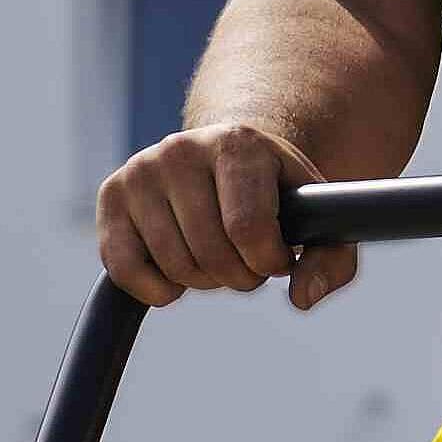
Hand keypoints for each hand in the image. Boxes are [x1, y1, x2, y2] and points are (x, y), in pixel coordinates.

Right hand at [95, 123, 360, 308]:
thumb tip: (302, 298)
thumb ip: (331, 260)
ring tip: (216, 258)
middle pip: (211, 253)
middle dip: (238, 276)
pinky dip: (156, 290)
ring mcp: (141, 171)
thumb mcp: (315, 217)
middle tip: (246, 262)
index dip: (268, 262)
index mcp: (237, 143)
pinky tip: (176, 274)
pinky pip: (124, 270)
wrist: (223, 158)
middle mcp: (181, 149)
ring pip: (173, 266)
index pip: (248, 228)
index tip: (277, 258)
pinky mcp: (110, 196)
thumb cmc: (274, 194)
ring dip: (203, 281)